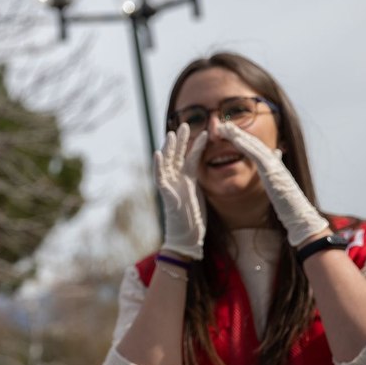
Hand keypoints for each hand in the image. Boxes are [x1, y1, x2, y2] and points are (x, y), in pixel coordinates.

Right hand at [155, 123, 207, 259]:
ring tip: (171, 133)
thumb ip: (200, 184)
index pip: (189, 159)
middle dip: (180, 141)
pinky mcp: (167, 195)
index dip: (194, 146)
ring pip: (167, 163)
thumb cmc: (194, 221)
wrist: (187, 239)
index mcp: (186, 181)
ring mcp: (170, 188)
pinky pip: (160, 178)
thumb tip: (208, 174)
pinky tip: (157, 153)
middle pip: (176, 157)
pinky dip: (158, 165)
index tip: (201, 132)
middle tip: (185, 124)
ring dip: (168, 148)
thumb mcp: (200, 197)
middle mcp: (176, 182)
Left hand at [218, 122, 328, 245]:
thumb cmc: (289, 208)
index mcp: (275, 167)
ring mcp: (275, 166)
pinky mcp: (272, 172)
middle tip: (224, 124)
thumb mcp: (279, 189)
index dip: (244, 140)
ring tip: (225, 127)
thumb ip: (274, 177)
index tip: (232, 132)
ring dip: (239, 134)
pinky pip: (256, 155)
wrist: (300, 218)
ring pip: (255, 145)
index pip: (257, 149)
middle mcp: (276, 163)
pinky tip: (234, 139)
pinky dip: (245, 145)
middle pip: (255, 143)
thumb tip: (276, 163)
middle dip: (239, 133)